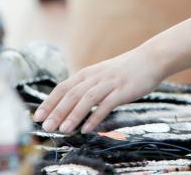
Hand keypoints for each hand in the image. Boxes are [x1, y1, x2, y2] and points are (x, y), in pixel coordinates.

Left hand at [33, 45, 165, 133]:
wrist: (152, 58)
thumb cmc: (126, 69)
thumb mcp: (103, 74)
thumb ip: (88, 86)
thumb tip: (71, 103)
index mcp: (89, 73)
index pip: (63, 87)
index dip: (50, 102)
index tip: (38, 116)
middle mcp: (97, 77)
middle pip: (72, 94)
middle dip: (57, 111)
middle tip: (46, 128)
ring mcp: (110, 83)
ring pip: (87, 99)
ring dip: (73, 115)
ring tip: (63, 130)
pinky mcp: (124, 90)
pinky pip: (107, 104)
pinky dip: (95, 117)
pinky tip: (87, 128)